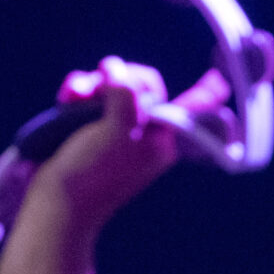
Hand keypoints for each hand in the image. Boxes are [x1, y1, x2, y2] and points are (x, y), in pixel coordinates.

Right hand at [23, 56, 232, 236]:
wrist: (54, 205)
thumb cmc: (91, 173)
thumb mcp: (118, 129)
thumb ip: (125, 93)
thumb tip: (115, 68)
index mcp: (160, 140)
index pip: (188, 108)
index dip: (204, 92)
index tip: (219, 79)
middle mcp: (142, 135)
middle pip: (140, 85)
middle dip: (115, 79)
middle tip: (98, 87)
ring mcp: (116, 132)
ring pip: (110, 87)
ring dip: (89, 85)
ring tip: (74, 96)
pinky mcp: (90, 131)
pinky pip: (89, 98)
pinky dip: (78, 94)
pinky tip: (67, 99)